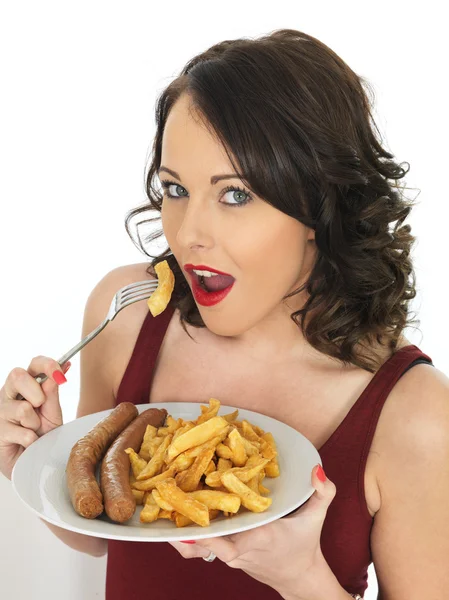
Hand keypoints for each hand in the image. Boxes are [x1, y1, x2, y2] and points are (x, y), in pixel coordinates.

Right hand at [0, 356, 70, 480]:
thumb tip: (63, 367)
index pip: (34, 364)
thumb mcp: (53, 412)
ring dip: (35, 423)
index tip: (61, 374)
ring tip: (34, 430)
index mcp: (27, 385)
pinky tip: (27, 443)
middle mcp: (10, 394)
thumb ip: (53, 393)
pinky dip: (32, 440)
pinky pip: (23, 433)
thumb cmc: (43, 434)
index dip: (47, 364)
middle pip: (17, 375)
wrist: (34, 460)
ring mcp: (1, 411)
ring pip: (22, 408)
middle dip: (35, 391)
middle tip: (40, 405)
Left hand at [169, 464, 336, 598]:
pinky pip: (203, 549)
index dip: (209, 522)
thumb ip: (322, 493)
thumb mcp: (317, 517)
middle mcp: (240, 548)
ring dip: (182, 530)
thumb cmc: (306, 545)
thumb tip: (316, 469)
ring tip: (162, 509)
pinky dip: (189, 538)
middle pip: (206, 539)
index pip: (232, 532)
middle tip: (165, 501)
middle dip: (186, 523)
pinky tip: (175, 522)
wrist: (300, 579)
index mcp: (259, 536)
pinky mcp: (226, 557)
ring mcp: (231, 556)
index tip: (192, 505)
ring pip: (199, 547)